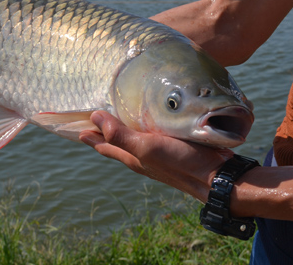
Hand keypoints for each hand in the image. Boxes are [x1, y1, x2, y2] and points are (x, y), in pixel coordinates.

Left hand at [79, 111, 234, 201]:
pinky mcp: (173, 147)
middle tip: (90, 118)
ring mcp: (158, 153)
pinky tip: (148, 121)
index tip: (74, 124)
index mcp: (132, 156)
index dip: (89, 135)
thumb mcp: (146, 147)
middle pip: (116, 142)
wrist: (217, 178)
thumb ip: (121, 135)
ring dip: (122, 128)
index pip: (103, 144)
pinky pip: (151, 136)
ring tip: (115, 115)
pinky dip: (143, 127)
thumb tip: (95, 118)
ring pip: (133, 139)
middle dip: (102, 131)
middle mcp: (142, 156)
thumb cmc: (179, 162)